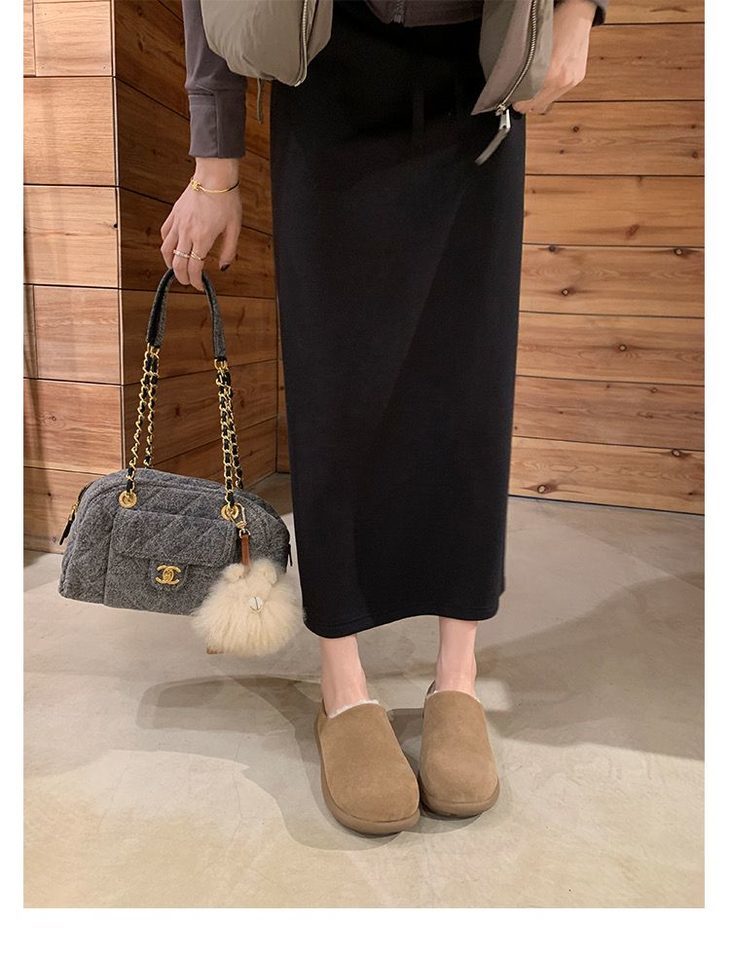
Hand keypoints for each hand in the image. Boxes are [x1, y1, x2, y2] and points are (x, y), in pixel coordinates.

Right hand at [160, 157, 242, 290]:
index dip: (196, 282)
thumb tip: (224, 267)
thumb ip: (229, 250)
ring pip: (166, 250)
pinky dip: (167, 245)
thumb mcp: (234, 228)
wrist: (214, 176)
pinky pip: (166, 234)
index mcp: (203, 238)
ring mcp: (178, 223)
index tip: (200, 286)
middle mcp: (187, 233)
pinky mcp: (174, 214)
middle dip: (182, 277)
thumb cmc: (227, 200)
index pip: (194, 268)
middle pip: (178, 263)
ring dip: (170, 263)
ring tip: (177, 269)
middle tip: (188, 282)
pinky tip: (173, 248)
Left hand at [512, 0, 595, 115]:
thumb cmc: (555, 24)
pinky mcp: (578, 79)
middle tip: (519, 95)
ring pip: (547, 103)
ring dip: (539, 98)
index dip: (517, 102)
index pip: (527, 103)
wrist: (577, 14)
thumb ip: (524, 70)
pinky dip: (550, 90)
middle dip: (526, 102)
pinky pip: (558, 94)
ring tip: (533, 86)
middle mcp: (562, 80)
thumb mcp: (532, 48)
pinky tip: (547, 79)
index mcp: (550, 73)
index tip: (511, 98)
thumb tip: (514, 86)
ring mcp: (571, 81)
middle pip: (536, 107)